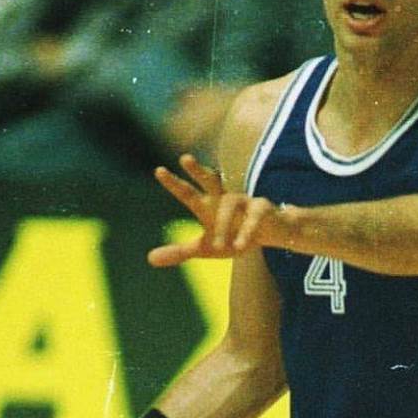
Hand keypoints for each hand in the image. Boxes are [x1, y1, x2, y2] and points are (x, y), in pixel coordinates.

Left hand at [149, 154, 281, 266]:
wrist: (269, 236)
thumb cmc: (232, 237)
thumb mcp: (204, 248)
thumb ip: (179, 252)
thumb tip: (149, 259)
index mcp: (207, 206)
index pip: (187, 192)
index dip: (174, 182)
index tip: (158, 170)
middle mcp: (223, 199)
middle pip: (209, 179)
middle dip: (197, 170)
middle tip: (184, 158)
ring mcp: (244, 202)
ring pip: (229, 202)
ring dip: (222, 224)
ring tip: (217, 246)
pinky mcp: (262, 209)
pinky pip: (253, 217)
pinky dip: (246, 231)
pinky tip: (240, 245)